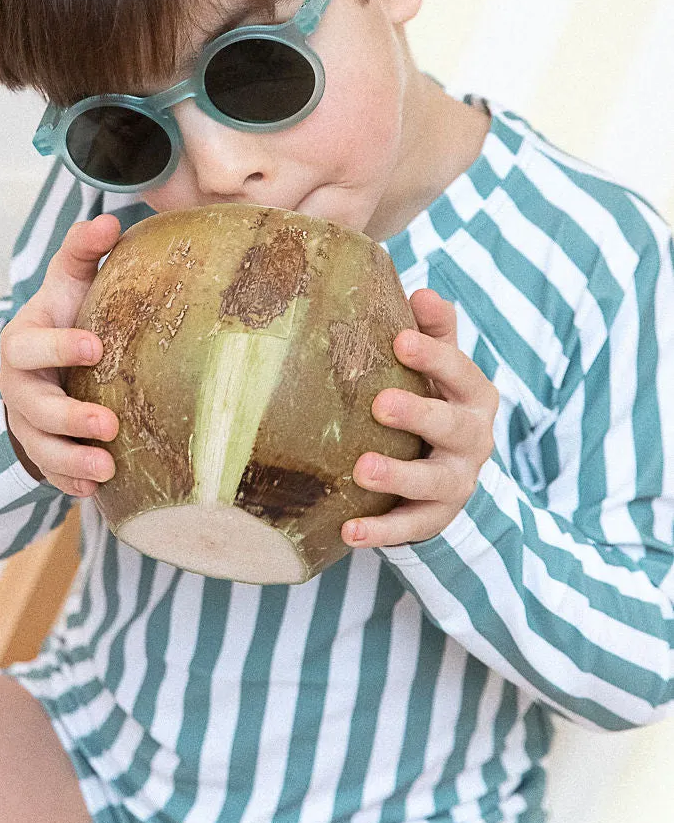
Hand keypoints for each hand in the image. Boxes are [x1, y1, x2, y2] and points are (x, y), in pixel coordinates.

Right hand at [0, 214, 122, 496]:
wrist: (48, 363)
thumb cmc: (69, 314)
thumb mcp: (71, 282)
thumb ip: (84, 252)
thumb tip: (109, 219)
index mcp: (24, 340)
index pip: (28, 345)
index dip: (57, 347)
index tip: (95, 347)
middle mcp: (19, 385)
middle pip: (32, 406)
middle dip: (68, 417)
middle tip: (109, 424)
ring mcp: (26, 422)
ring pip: (39, 447)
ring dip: (72, 460)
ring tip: (108, 468)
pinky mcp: (41, 452)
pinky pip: (50, 473)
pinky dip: (70, 482)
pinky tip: (97, 491)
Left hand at [343, 288, 498, 547]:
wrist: (451, 468)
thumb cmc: (435, 399)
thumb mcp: (440, 366)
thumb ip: (435, 331)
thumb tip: (422, 290)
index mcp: (474, 396)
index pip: (461, 372)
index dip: (434, 357)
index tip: (400, 340)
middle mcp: (473, 439)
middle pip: (453, 427)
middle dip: (419, 415)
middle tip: (380, 404)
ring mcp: (457, 483)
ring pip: (434, 483)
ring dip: (398, 476)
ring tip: (362, 469)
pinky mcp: (435, 518)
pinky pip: (410, 528)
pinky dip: (380, 532)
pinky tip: (348, 531)